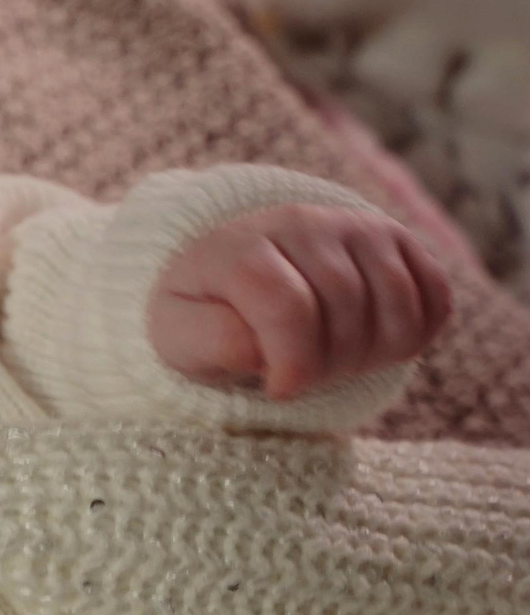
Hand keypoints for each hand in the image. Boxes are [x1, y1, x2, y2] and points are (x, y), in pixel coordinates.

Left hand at [146, 204, 450, 399]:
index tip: (279, 389)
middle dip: (328, 364)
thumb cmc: (205, 314)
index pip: (289, 308)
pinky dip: (412, 337)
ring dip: (372, 355)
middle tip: (302, 378)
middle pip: (346, 309)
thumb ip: (210, 342)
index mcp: (240, 248)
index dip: (294, 363)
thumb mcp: (179, 335)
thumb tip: (260, 351)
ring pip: (397, 306)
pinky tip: (371, 346)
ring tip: (331, 363)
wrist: (235, 273)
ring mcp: (356, 227)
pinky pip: (434, 299)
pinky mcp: (397, 240)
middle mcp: (302, 224)